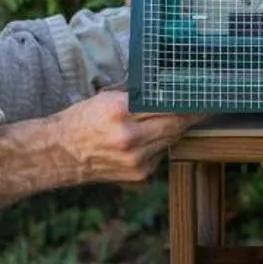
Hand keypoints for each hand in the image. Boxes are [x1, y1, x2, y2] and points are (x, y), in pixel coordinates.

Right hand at [0, 90, 200, 209]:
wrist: (60, 153)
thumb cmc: (83, 119)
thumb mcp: (108, 98)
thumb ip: (140, 96)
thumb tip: (172, 88)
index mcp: (121, 111)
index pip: (166, 102)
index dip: (187, 98)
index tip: (202, 92)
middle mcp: (130, 137)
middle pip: (175, 123)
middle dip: (189, 114)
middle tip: (202, 104)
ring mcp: (137, 160)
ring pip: (171, 139)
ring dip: (174, 128)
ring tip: (175, 117)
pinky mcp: (140, 175)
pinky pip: (161, 154)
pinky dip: (160, 145)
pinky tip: (149, 138)